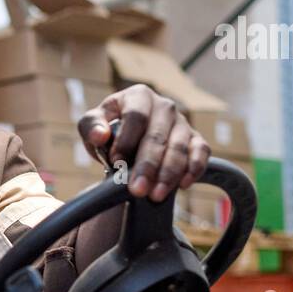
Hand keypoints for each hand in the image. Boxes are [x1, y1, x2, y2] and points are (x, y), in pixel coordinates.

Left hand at [78, 84, 210, 202]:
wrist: (128, 139)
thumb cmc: (109, 129)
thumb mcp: (92, 124)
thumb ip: (91, 127)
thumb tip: (99, 135)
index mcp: (139, 96)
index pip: (136, 116)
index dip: (126, 140)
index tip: (116, 161)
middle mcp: (164, 106)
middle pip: (158, 135)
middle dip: (147, 165)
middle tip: (137, 189)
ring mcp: (182, 122)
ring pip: (179, 147)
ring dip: (168, 173)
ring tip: (155, 195)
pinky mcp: (195, 138)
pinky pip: (201, 151)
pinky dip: (194, 168)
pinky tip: (183, 185)